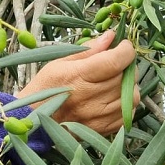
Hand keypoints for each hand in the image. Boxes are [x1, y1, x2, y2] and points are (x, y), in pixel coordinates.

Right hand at [16, 30, 139, 134]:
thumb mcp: (59, 63)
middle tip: (114, 65)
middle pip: (126, 77)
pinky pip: (127, 114)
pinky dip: (125, 104)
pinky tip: (113, 99)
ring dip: (127, 86)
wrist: (33, 120)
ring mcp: (97, 116)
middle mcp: (90, 97)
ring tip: (114, 83)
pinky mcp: (101, 129)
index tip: (122, 47)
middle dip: (125, 67)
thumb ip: (88, 50)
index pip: (116, 61)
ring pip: (131, 96)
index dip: (125, 50)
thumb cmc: (44, 88)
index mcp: (78, 77)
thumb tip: (111, 36)